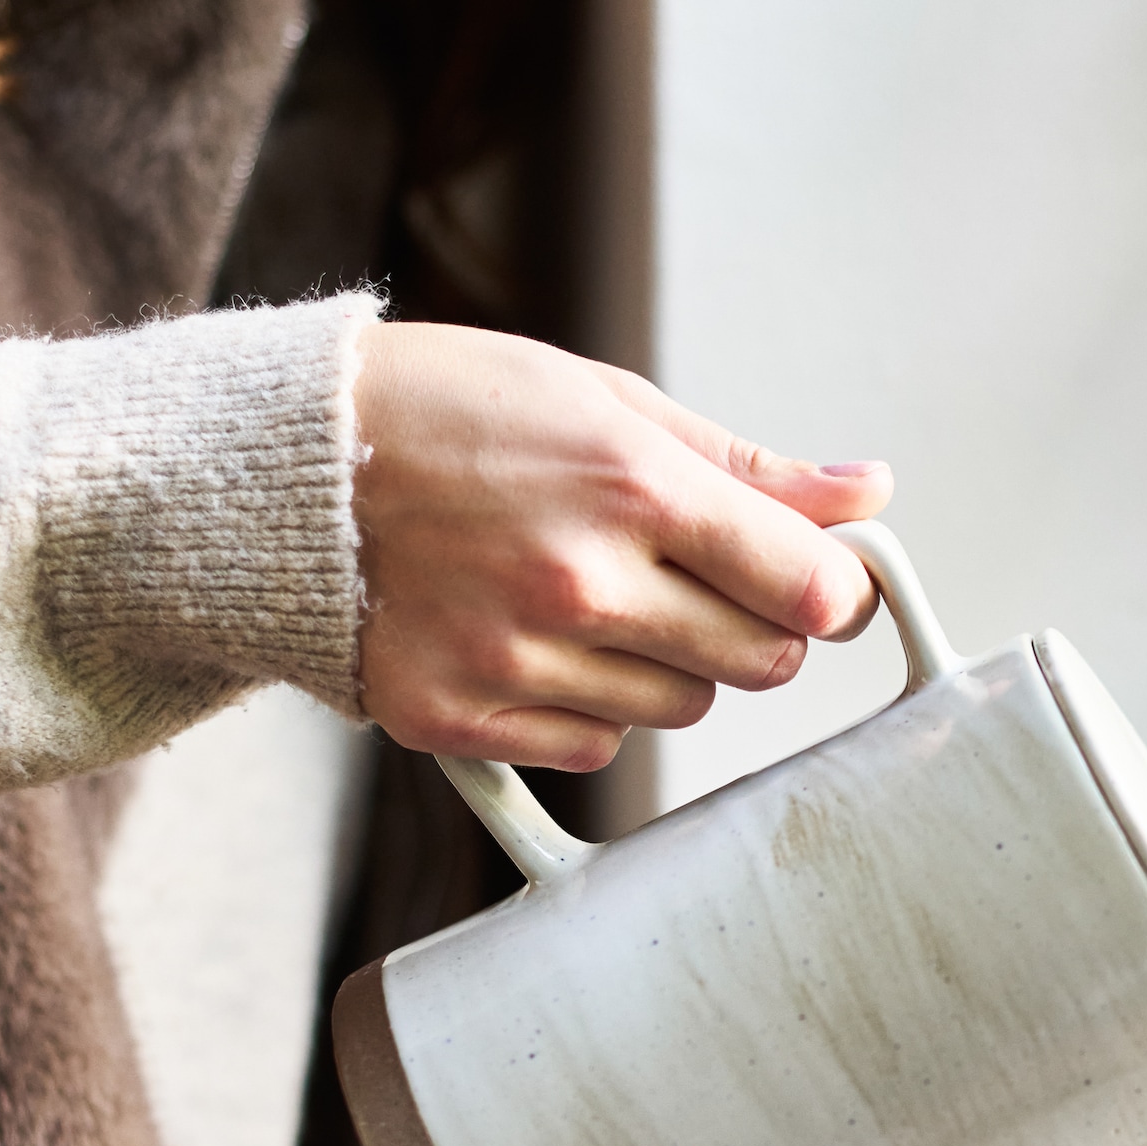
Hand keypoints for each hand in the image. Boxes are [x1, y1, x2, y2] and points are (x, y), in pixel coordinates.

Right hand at [351, 322, 894, 769]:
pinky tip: (539, 640)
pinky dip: (590, 704)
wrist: (278, 471)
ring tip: (594, 596)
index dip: (835, 590)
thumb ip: (746, 465)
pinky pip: (594, 745)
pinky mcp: (460, 720)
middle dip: (757, 628)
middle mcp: (577, 582)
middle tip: (700, 581)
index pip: (804, 585)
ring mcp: (515, 660)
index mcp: (628, 485)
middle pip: (759, 663)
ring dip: (669, 664)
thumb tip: (869, 496)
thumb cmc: (447, 412)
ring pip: (681, 709)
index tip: (823, 582)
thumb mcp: (601, 400)